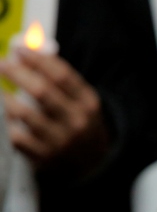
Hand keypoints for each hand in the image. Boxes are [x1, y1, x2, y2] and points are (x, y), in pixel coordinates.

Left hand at [0, 48, 108, 170]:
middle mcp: (76, 122)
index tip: (19, 49)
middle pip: (41, 91)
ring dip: (4, 97)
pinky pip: (15, 136)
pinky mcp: (43, 157)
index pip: (61, 75)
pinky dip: (6, 122)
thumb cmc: (79, 123)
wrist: (92, 163)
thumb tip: (29, 47)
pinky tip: (4, 113)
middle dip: (17, 73)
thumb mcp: (80, 100)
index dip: (37, 59)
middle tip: (2, 64)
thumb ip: (58, 76)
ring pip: (23, 114)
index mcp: (87, 104)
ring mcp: (60, 141)